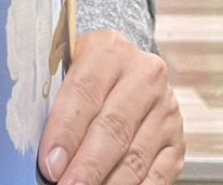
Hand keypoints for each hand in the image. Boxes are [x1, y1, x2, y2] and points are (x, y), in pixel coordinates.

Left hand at [38, 29, 184, 184]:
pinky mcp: (177, 140)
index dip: (65, 133)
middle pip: (113, 128)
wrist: (128, 70)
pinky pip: (158, 174)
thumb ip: (55, 103)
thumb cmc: (88, 75)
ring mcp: (165, 109)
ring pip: (135, 156)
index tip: (50, 164)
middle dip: (87, 166)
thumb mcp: (68, 71)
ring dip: (109, 183)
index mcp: (109, 51)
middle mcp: (144, 76)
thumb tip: (45, 152)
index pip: (84, 93)